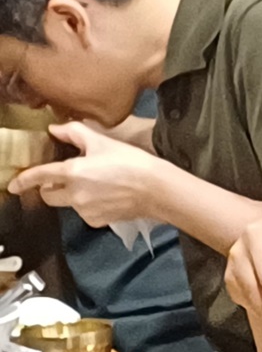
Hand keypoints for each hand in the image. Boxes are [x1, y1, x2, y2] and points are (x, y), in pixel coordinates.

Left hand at [6, 122, 159, 226]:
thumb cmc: (132, 162)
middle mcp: (74, 194)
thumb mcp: (103, 141)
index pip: (39, 176)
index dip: (23, 181)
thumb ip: (74, 132)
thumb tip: (56, 129)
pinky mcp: (98, 221)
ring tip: (96, 186)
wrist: (157, 189)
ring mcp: (85, 210)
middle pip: (48, 196)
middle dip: (50, 189)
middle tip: (64, 180)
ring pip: (68, 204)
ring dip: (74, 196)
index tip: (14, 186)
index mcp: (72, 172)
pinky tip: (107, 198)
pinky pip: (85, 214)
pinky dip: (90, 207)